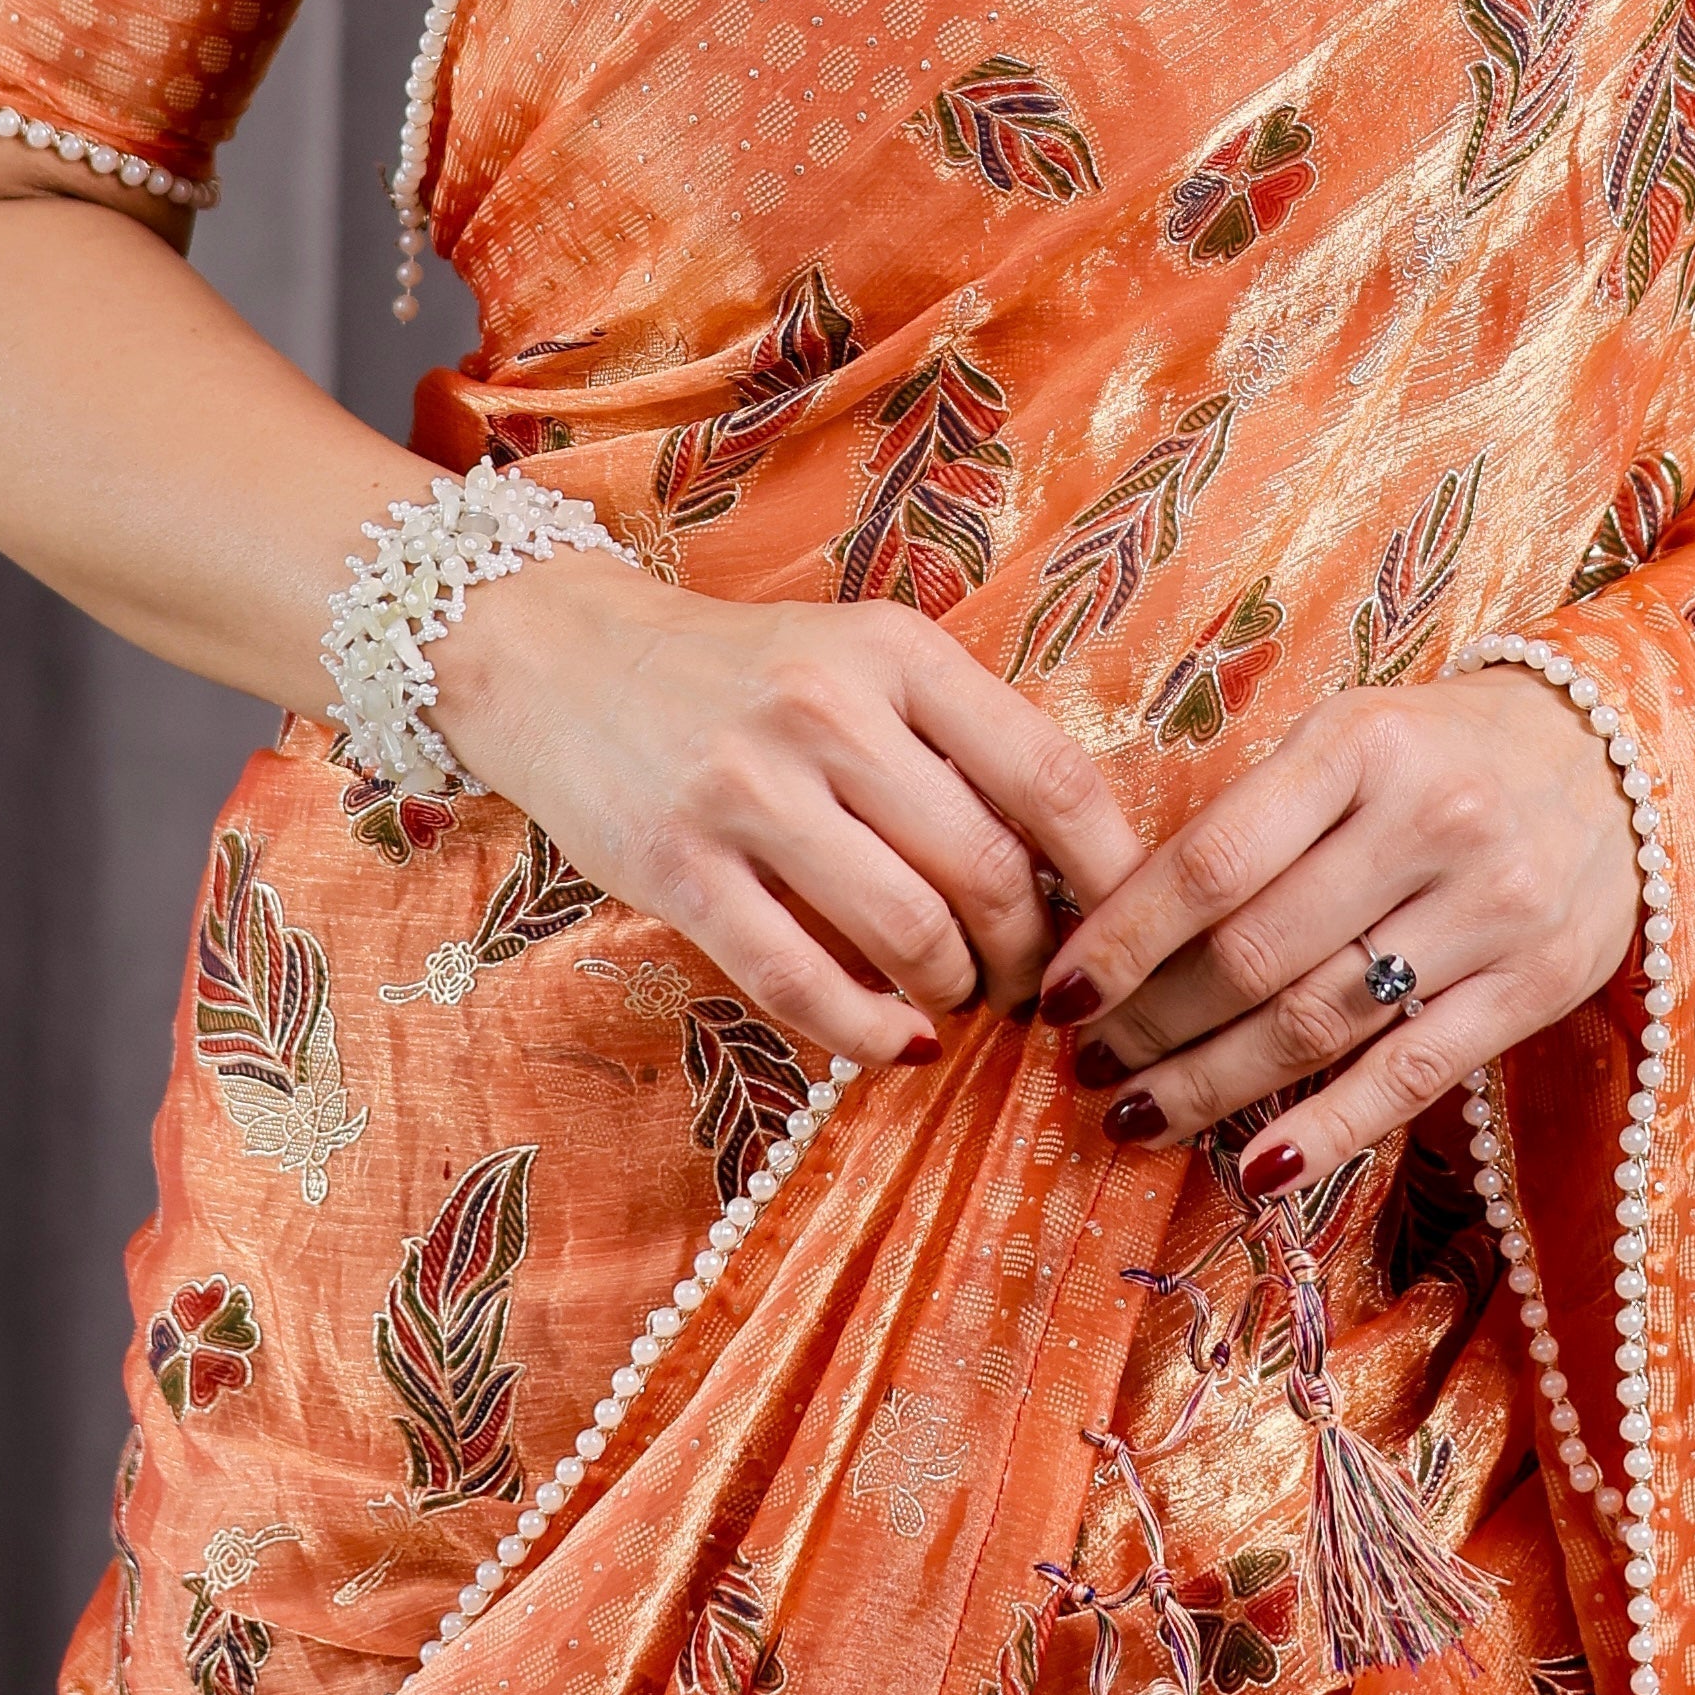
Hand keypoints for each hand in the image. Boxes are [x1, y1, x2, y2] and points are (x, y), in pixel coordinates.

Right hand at [428, 562, 1143, 1069]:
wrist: (564, 657)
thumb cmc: (744, 673)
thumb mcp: (860, 662)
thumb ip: (954, 742)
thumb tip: (1071, 872)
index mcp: (894, 650)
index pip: (1047, 773)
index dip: (1107, 872)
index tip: (1130, 925)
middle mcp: (825, 710)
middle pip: (985, 872)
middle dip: (1032, 955)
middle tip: (1035, 985)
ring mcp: (745, 789)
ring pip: (906, 934)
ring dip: (957, 995)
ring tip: (960, 1002)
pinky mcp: (676, 867)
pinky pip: (800, 980)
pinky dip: (869, 1033)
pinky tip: (899, 1043)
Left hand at [1030, 667, 1637, 1191]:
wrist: (1613, 757)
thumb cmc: (1439, 752)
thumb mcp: (1348, 740)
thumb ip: (1254, 820)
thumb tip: (1116, 926)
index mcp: (1360, 745)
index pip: (1213, 861)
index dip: (1122, 940)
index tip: (1057, 994)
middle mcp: (1431, 821)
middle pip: (1257, 954)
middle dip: (1153, 1023)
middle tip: (1089, 1065)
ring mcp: (1491, 908)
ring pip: (1322, 1023)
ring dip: (1213, 1084)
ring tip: (1136, 1116)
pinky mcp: (1536, 985)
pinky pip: (1411, 1076)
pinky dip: (1328, 1130)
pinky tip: (1255, 1169)